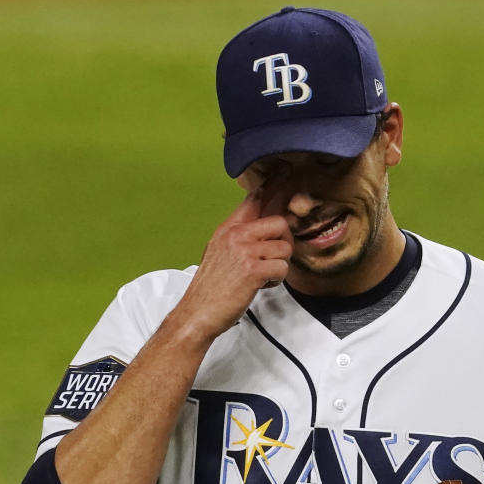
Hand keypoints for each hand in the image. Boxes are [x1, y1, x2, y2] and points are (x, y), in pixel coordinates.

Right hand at [174, 189, 292, 340]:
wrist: (197, 313)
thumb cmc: (211, 287)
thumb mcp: (221, 252)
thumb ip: (242, 236)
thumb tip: (269, 226)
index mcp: (228, 228)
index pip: (254, 199)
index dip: (274, 185)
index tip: (287, 170)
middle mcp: (235, 234)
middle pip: (280, 222)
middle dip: (283, 242)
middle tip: (272, 258)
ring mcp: (243, 250)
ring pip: (285, 248)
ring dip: (279, 265)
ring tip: (262, 275)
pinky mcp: (252, 269)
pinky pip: (282, 267)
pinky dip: (276, 280)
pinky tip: (261, 284)